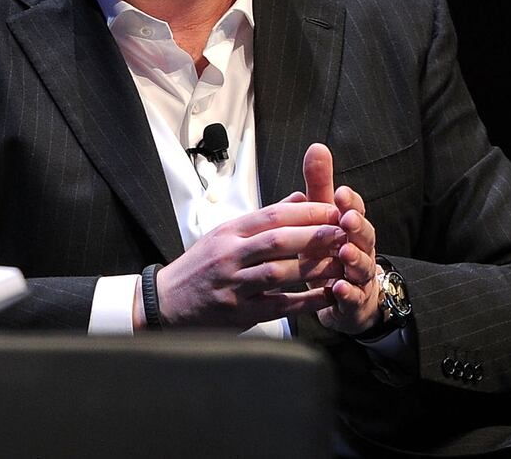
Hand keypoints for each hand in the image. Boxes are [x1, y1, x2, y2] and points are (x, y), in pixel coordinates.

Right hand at [150, 195, 344, 329]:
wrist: (164, 301)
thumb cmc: (199, 267)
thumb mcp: (224, 235)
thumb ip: (263, 219)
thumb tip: (299, 198)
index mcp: (229, 232)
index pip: (272, 216)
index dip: (306, 212)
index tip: (334, 210)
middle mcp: (230, 255)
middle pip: (278, 240)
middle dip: (315, 235)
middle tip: (345, 232)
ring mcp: (233, 284)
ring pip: (280, 272)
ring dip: (315, 268)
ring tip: (343, 263)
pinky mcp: (238, 312)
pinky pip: (278, 305)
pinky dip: (305, 301)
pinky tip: (327, 296)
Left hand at [303, 143, 382, 334]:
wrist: (345, 298)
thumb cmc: (330, 250)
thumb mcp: (322, 218)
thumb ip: (320, 186)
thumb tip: (317, 146)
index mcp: (352, 228)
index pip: (356, 211)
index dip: (351, 203)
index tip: (341, 193)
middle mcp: (361, 249)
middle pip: (365, 236)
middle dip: (357, 226)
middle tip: (347, 219)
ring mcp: (359, 277)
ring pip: (362, 267)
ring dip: (355, 259)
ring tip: (344, 253)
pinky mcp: (354, 303)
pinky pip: (353, 298)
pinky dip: (347, 293)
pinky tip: (338, 289)